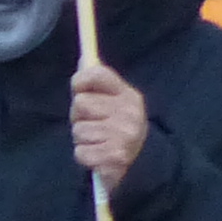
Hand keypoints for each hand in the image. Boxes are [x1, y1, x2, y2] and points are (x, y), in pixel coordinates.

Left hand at [70, 59, 147, 186]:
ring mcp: (124, 134)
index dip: (80, 80)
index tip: (79, 89)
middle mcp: (129, 112)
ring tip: (98, 141)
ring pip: (78, 130)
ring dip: (82, 139)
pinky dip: (85, 156)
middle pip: (81, 103)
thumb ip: (98, 83)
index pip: (97, 74)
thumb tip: (84, 58)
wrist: (143, 162)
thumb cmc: (118, 127)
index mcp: (127, 95)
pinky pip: (80, 152)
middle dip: (79, 116)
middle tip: (93, 124)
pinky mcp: (115, 156)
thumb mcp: (114, 102)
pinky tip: (98, 156)